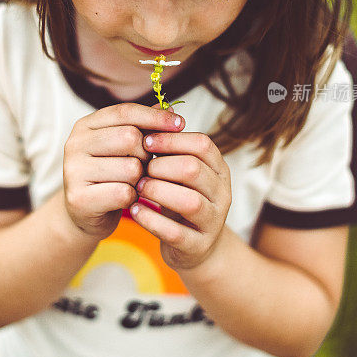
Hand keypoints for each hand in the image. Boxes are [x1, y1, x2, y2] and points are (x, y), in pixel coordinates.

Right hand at [63, 103, 184, 238]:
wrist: (87, 215)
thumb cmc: (111, 176)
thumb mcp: (125, 148)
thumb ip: (144, 127)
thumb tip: (170, 108)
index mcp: (85, 125)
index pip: (125, 112)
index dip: (155, 117)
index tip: (180, 124)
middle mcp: (74, 144)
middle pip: (129, 137)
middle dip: (146, 154)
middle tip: (144, 167)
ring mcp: (73, 171)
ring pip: (130, 167)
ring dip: (141, 179)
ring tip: (134, 184)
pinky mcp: (79, 198)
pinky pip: (123, 192)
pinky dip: (133, 197)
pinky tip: (127, 199)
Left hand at [131, 130, 231, 270]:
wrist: (193, 246)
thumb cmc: (181, 198)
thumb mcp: (179, 172)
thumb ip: (169, 148)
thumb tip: (154, 110)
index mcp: (219, 169)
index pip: (202, 144)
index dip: (171, 140)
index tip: (145, 142)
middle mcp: (222, 193)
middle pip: (194, 169)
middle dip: (162, 166)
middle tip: (141, 169)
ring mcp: (213, 221)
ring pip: (189, 201)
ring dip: (157, 191)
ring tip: (137, 188)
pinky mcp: (199, 246)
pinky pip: (176, 233)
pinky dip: (151, 220)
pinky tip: (134, 211)